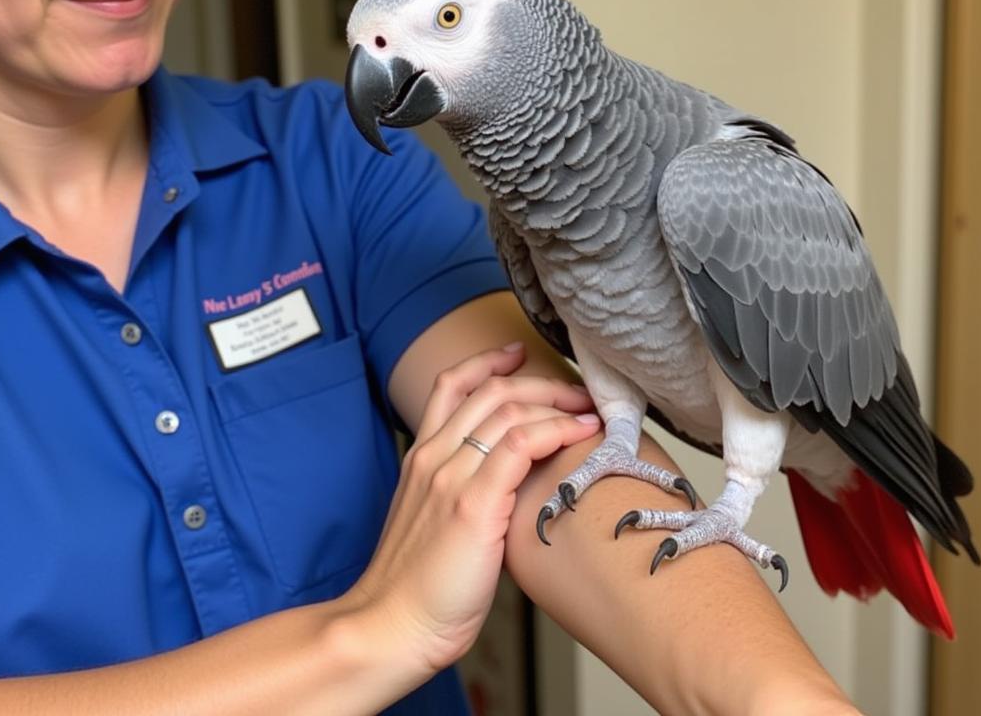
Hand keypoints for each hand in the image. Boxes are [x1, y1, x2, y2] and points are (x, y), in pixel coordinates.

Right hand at [349, 342, 599, 675]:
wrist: (391, 628)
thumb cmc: (418, 587)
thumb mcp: (433, 522)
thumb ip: (462, 491)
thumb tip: (508, 486)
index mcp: (422, 457)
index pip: (452, 386)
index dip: (487, 362)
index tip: (518, 353)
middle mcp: (434, 456)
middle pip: (491, 390)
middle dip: (541, 381)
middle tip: (576, 390)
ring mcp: (452, 475)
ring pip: (509, 408)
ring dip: (558, 402)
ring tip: (590, 411)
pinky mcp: (473, 502)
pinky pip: (522, 444)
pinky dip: (557, 429)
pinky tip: (581, 433)